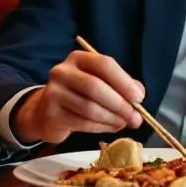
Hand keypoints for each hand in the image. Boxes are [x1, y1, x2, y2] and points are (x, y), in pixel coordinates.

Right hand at [15, 50, 145, 143]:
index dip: (124, 82)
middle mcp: (63, 72)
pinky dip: (101, 127)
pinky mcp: (51, 114)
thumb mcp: (99, 83)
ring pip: (90, 108)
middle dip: (120, 104)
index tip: (139, 98)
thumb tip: (138, 97)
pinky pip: (83, 122)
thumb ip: (120, 86)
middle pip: (96, 87)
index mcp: (79, 59)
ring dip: (112, 118)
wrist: (46, 112)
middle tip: (135, 118)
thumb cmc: (79, 95)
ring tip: (123, 123)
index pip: (104, 64)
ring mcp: (54, 92)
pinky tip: (110, 127)